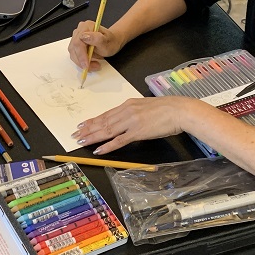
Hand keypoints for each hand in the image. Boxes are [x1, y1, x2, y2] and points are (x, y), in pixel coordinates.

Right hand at [68, 20, 124, 70]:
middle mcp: (79, 30)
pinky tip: (90, 63)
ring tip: (94, 65)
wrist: (111, 42)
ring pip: (73, 53)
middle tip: (93, 67)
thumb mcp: (107, 41)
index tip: (86, 65)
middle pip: (74, 48)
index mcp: (87, 26)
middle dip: (82, 60)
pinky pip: (75, 55)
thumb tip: (84, 37)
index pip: (78, 42)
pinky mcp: (76, 44)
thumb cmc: (110, 41)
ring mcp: (76, 37)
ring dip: (81, 62)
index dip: (81, 55)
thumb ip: (97, 38)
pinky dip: (81, 61)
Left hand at [71, 96, 192, 153]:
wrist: (179, 110)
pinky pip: (119, 140)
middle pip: (103, 122)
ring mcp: (131, 122)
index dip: (93, 120)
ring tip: (81, 141)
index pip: (106, 114)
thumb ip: (135, 112)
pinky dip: (107, 146)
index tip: (82, 124)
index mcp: (128, 104)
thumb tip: (128, 118)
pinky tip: (98, 150)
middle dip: (88, 129)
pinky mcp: (137, 132)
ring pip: (107, 130)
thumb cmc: (168, 109)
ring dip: (93, 137)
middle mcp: (126, 111)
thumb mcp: (146, 106)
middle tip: (75, 134)